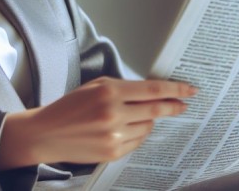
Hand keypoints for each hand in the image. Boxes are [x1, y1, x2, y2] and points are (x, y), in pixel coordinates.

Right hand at [0, 76, 195, 169]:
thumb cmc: (71, 106)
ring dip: (148, 120)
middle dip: (174, 106)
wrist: (48, 133)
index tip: (190, 89)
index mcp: (109, 92)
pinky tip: (124, 128)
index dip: (175, 89)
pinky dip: (138, 133)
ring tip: (133, 116)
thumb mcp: (96, 86)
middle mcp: (113, 114)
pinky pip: (138, 140)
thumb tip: (153, 91)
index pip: (152, 89)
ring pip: (148, 126)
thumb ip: (123, 87)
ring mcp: (114, 135)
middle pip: (156, 110)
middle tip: (184, 104)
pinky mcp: (113, 152)